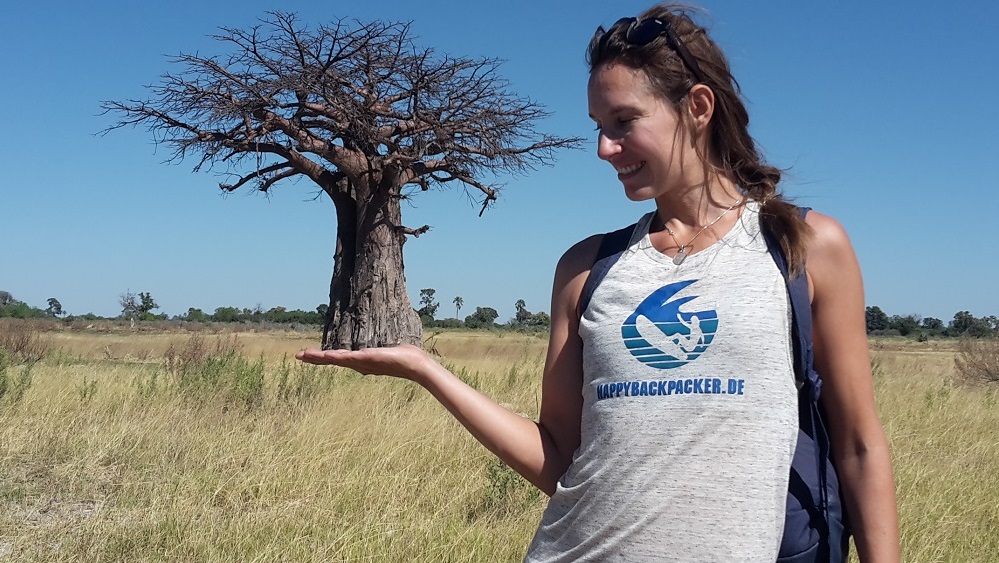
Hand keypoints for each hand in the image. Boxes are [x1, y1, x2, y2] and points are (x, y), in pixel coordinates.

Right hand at [295, 344, 431, 381]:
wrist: (416, 365)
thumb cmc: (405, 357)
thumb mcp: (387, 352)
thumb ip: (380, 351)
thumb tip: (377, 349)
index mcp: (362, 362)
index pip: (339, 359)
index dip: (324, 357)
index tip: (309, 355)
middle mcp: (360, 365)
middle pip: (333, 361)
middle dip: (316, 359)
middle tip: (298, 356)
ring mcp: (362, 363)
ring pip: (337, 360)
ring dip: (320, 358)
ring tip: (304, 355)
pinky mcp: (368, 360)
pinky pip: (348, 358)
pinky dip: (336, 357)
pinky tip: (326, 355)